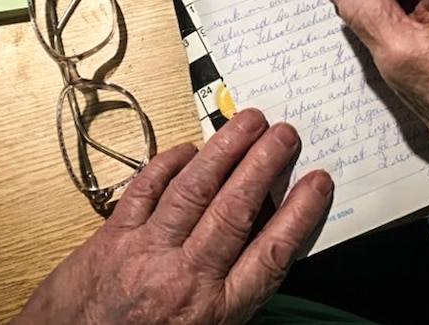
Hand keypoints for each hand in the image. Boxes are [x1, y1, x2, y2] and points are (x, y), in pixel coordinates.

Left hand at [13, 109, 332, 323]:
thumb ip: (233, 296)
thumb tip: (261, 245)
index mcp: (215, 310)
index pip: (270, 252)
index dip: (299, 212)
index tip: (317, 182)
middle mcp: (184, 276)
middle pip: (235, 209)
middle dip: (264, 165)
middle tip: (285, 133)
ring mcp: (145, 252)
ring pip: (193, 190)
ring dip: (224, 150)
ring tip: (247, 122)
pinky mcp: (111, 239)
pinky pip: (144, 190)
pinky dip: (168, 163)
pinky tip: (188, 147)